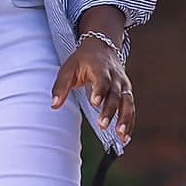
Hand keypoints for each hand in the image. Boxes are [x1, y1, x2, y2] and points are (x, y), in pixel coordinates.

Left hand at [48, 24, 132, 150]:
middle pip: (115, 94)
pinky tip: (125, 137)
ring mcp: (123, 85)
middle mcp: (115, 77)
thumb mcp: (69, 68)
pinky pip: (131, 109)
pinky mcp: (127, 93)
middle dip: (110, 110)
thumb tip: (54, 105)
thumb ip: (61, 86)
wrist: (102, 47)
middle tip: (102, 125)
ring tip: (121, 135)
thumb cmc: (83, 60)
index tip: (95, 103)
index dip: (100, 91)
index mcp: (100, 68)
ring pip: (127, 102)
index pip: (102, 80)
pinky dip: (130, 122)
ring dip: (125, 119)